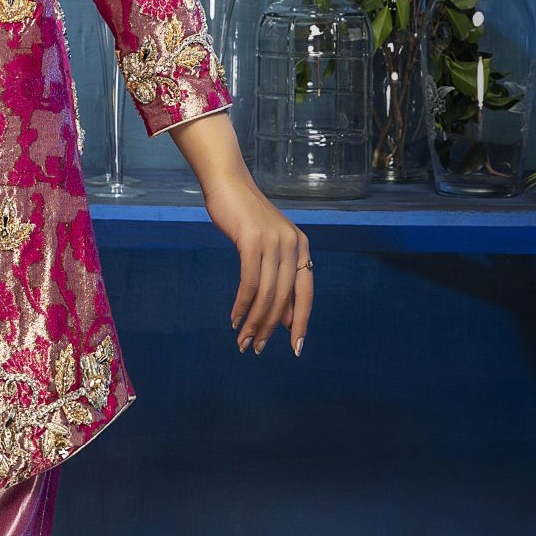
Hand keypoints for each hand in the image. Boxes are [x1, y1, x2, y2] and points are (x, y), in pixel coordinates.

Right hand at [202, 167, 313, 356]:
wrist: (229, 185)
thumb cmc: (246, 220)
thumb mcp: (269, 249)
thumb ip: (280, 279)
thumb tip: (286, 320)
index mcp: (302, 248)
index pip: (306, 295)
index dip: (302, 324)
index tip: (296, 349)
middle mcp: (293, 246)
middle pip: (284, 299)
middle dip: (270, 329)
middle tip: (255, 348)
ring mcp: (274, 243)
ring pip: (266, 294)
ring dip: (254, 322)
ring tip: (242, 340)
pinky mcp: (252, 241)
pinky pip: (249, 282)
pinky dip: (242, 304)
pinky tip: (234, 318)